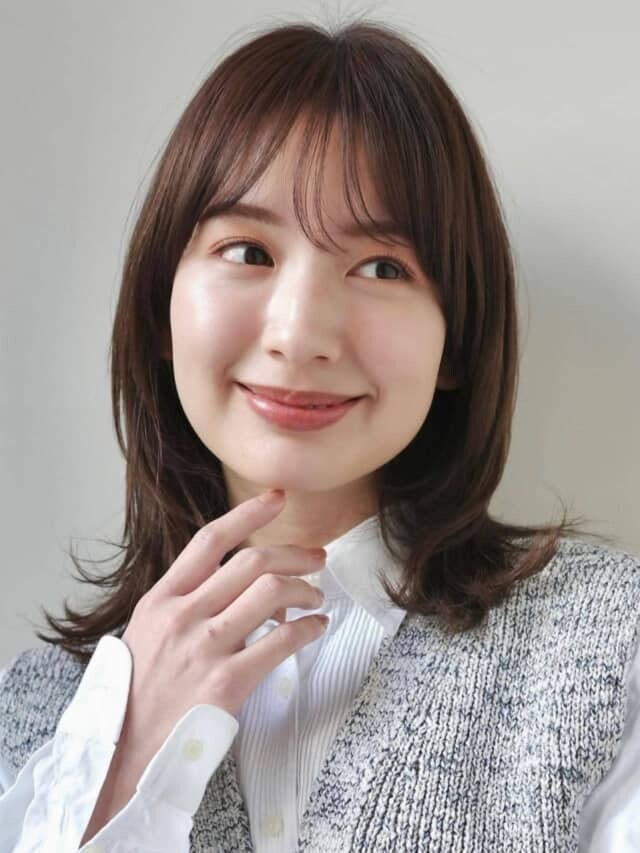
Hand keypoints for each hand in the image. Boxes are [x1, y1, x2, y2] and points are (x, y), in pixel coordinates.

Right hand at [81, 489, 327, 844]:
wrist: (124, 753)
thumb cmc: (138, 692)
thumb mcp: (146, 632)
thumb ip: (185, 601)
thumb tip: (236, 581)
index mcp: (162, 598)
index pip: (210, 541)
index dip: (248, 513)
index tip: (275, 498)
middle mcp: (184, 615)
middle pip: (252, 561)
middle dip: (294, 553)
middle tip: (317, 557)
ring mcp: (205, 647)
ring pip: (271, 592)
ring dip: (305, 589)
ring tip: (316, 597)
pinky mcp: (227, 682)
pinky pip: (281, 641)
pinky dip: (308, 628)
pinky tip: (315, 627)